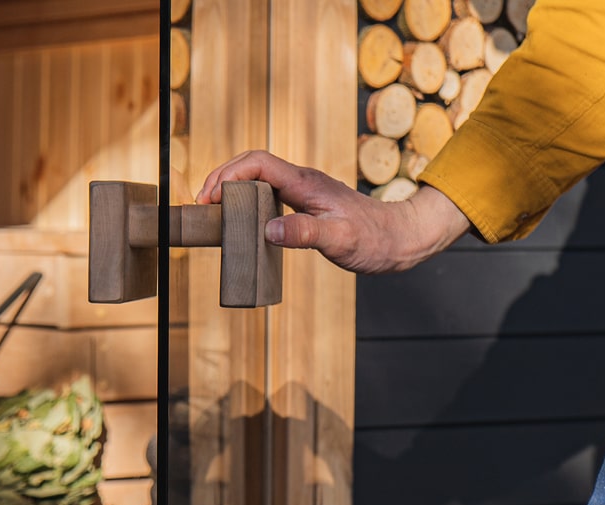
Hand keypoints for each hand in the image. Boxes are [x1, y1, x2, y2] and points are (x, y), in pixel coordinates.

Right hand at [196, 150, 470, 273]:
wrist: (402, 237)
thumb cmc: (374, 240)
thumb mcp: (339, 240)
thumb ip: (304, 233)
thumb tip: (268, 229)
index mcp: (305, 184)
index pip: (258, 164)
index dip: (228, 175)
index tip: (210, 198)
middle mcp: (302, 181)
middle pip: (252, 164)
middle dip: (222, 177)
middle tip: (202, 203)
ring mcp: (304, 190)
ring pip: (258, 176)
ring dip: (232, 185)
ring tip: (213, 207)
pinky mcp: (306, 202)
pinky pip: (267, 191)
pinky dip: (246, 197)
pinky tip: (241, 217)